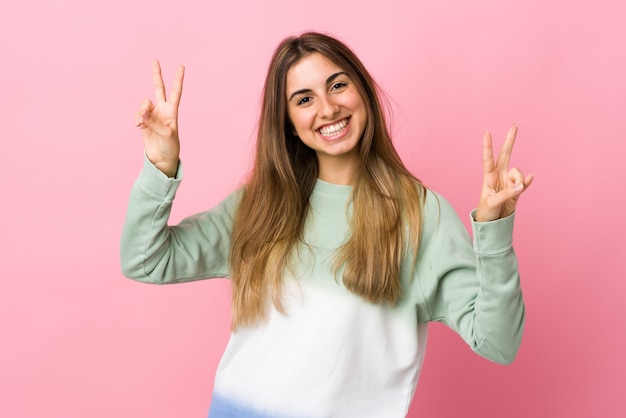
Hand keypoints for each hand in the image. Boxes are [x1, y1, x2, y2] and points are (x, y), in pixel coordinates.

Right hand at [134, 59, 184, 176]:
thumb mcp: (166, 134)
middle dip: (156, 75)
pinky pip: (137, 114)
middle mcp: (162, 110)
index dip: (178, 79)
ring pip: (144, 104)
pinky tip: (138, 125)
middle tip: (155, 60)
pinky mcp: (143, 121)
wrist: (161, 158)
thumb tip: (142, 113)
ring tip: (141, 123)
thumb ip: (153, 122)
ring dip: (141, 112)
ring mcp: (152, 114)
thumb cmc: (169, 146)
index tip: (181, 66)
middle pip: (158, 88)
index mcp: (172, 111)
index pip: (176, 92)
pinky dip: (137, 118)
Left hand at [475, 124, 532, 221]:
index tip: (487, 132)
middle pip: (506, 154)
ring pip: (518, 173)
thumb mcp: (492, 202)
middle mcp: (499, 175)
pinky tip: (529, 179)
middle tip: (514, 125)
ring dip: (518, 182)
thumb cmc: (486, 211)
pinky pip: (524, 182)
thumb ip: (506, 193)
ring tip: (513, 193)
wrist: (493, 222)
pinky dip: (526, 182)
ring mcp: (509, 181)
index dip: (488, 146)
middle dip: (510, 140)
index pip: (488, 158)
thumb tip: (520, 185)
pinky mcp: (517, 189)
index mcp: (489, 176)